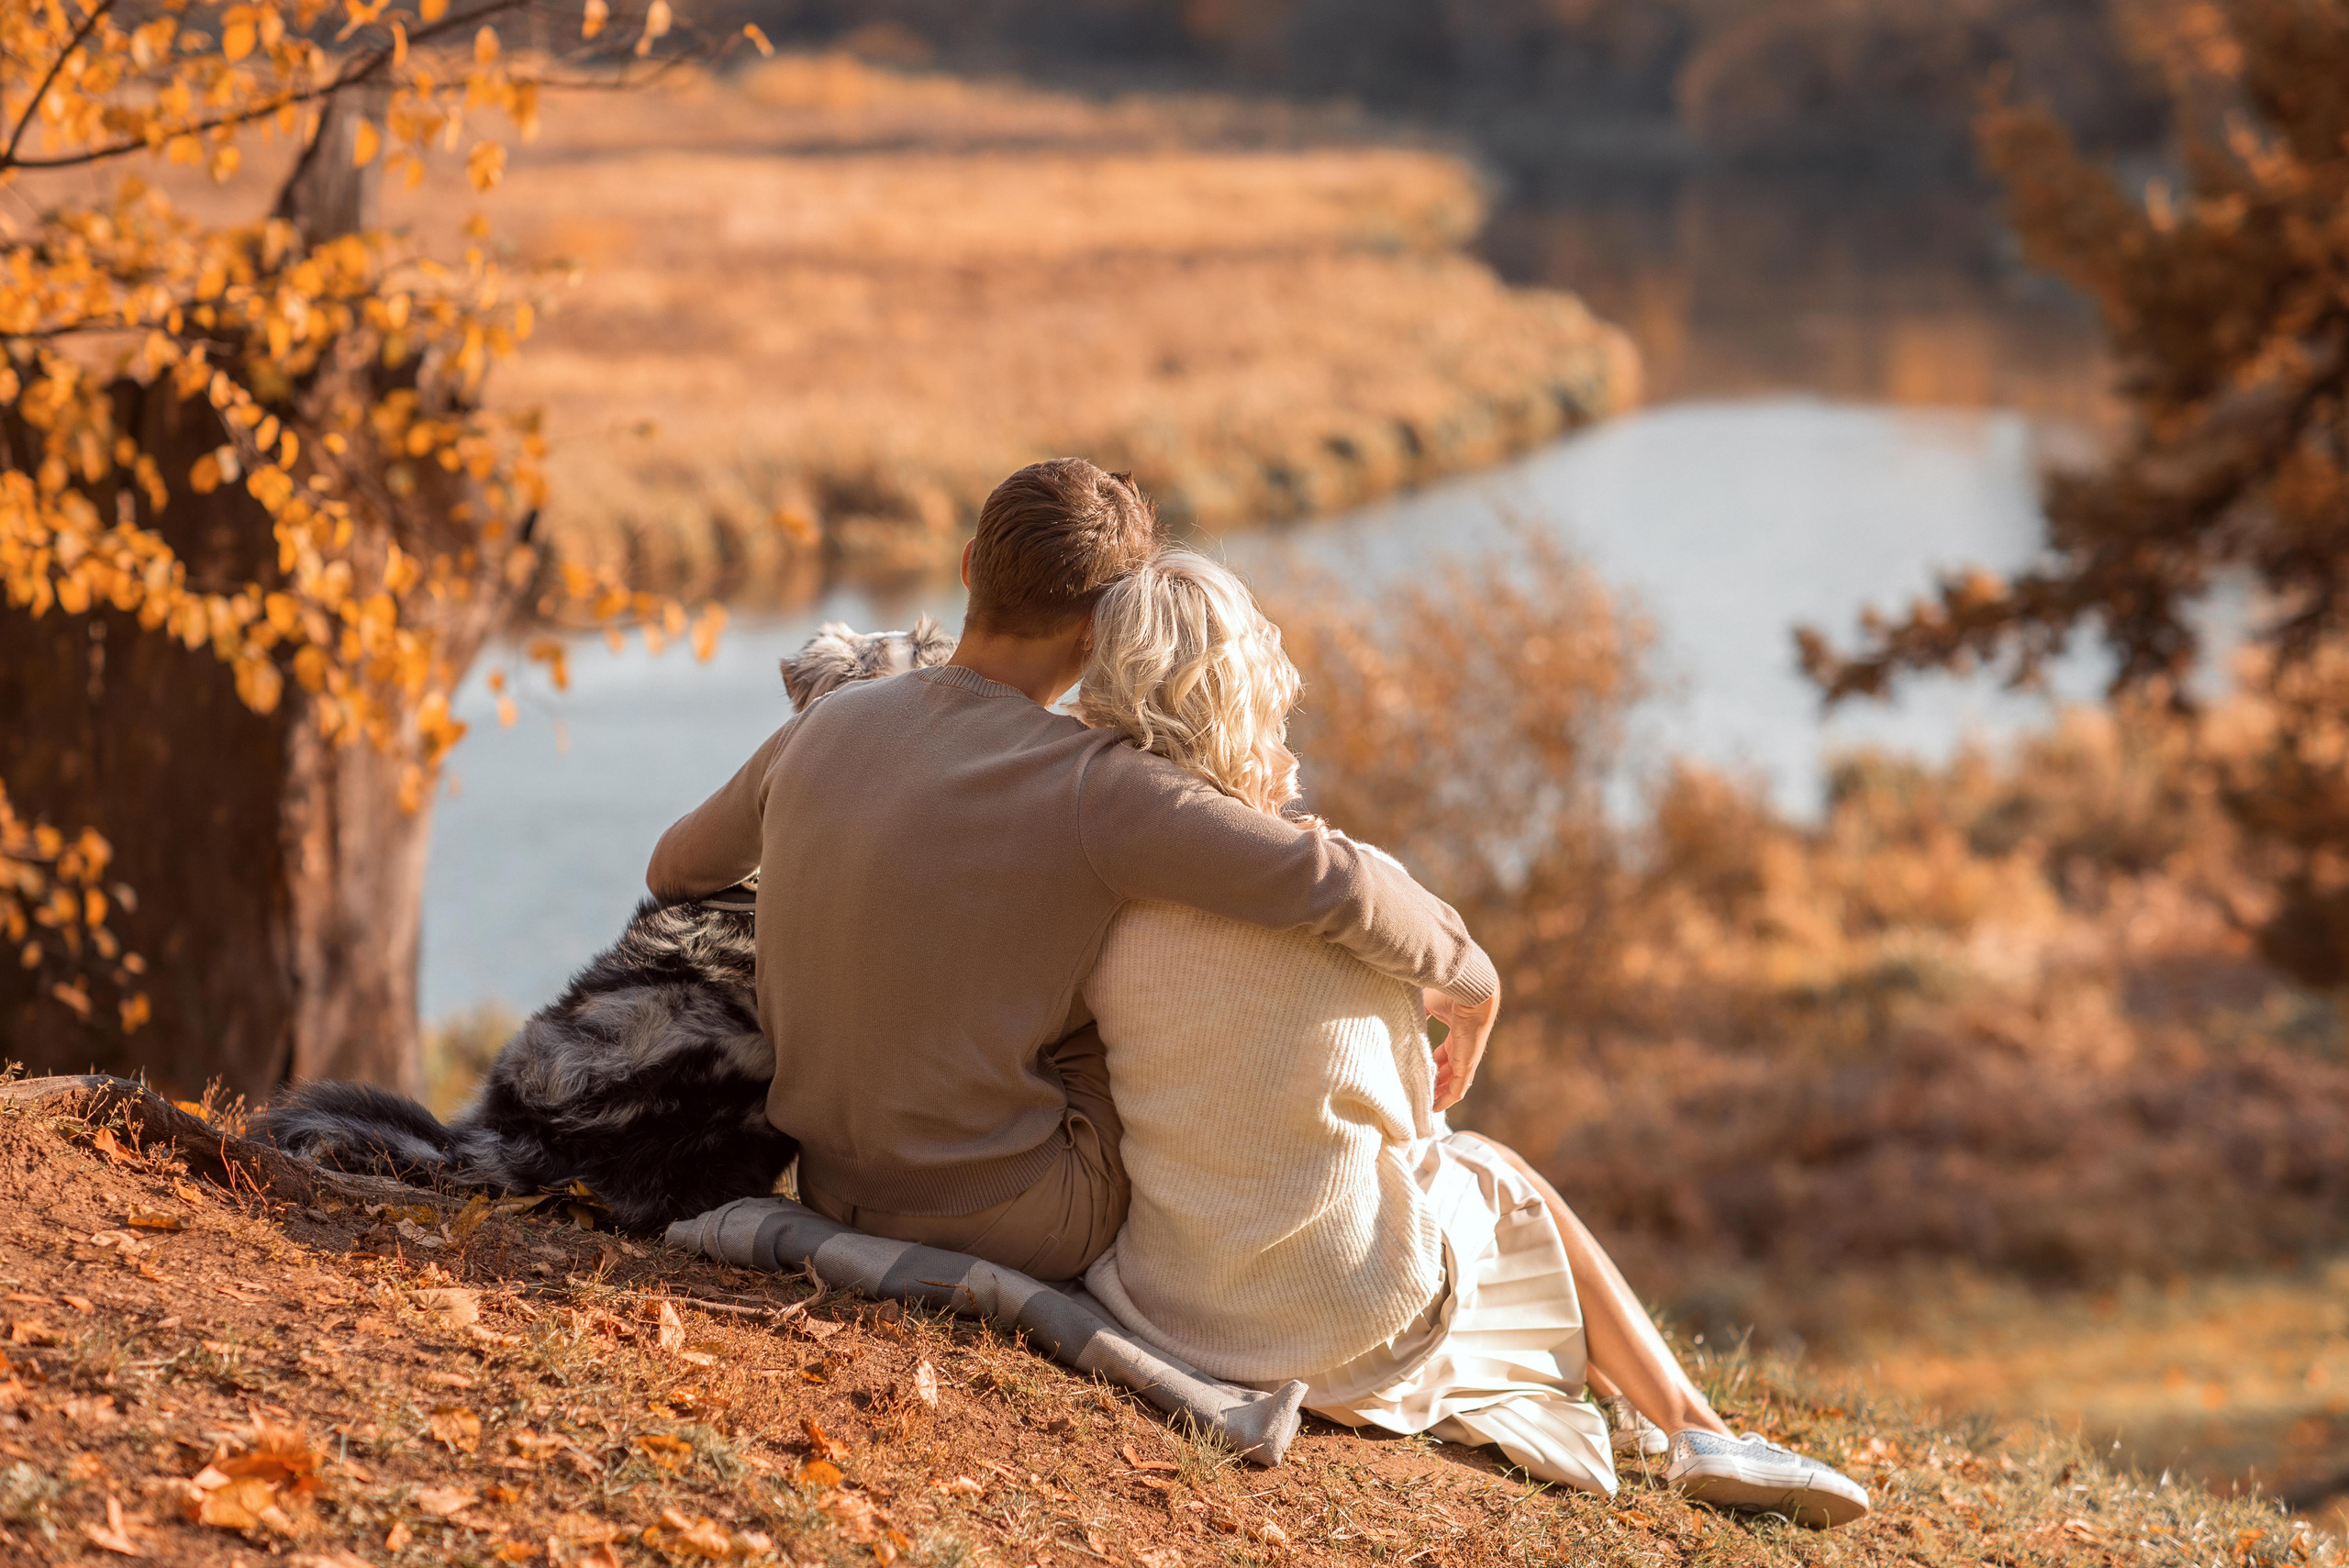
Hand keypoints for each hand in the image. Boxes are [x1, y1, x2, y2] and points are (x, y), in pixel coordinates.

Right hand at [1423, 983, 1499, 1111]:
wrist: (1470, 992)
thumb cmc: (1451, 993)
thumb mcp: (1428, 1004)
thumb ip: (1419, 1013)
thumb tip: (1402, 1015)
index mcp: (1456, 1031)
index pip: (1445, 1053)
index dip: (1433, 1064)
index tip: (1420, 1071)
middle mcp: (1463, 1046)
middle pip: (1449, 1070)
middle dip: (1436, 1082)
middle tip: (1420, 1092)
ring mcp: (1466, 1058)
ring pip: (1454, 1083)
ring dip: (1440, 1094)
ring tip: (1424, 1104)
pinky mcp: (1467, 1065)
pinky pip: (1458, 1089)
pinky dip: (1447, 1100)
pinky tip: (1436, 1108)